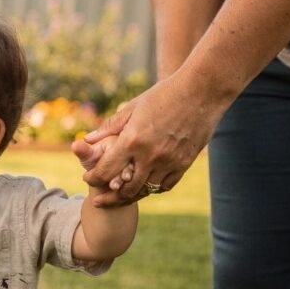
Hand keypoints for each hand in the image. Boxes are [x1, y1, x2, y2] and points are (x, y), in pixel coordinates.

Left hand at [82, 74, 224, 206]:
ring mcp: (169, 161)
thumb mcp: (132, 107)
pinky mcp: (184, 163)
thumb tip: (87, 140)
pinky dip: (153, 188)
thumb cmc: (163, 95)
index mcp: (132, 140)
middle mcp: (149, 155)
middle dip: (109, 195)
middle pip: (124, 188)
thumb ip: (109, 127)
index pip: (105, 170)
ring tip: (120, 194)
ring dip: (131, 194)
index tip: (87, 178)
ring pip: (145, 190)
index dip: (93, 178)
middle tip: (101, 197)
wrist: (201, 91)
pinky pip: (165, 185)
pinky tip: (145, 185)